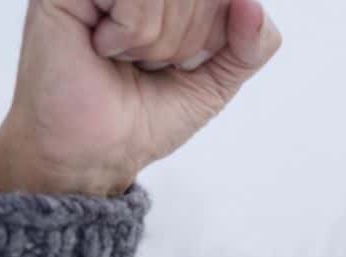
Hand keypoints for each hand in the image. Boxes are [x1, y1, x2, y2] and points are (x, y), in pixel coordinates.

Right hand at [0, 0, 280, 196]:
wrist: (93, 153)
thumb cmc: (144, 116)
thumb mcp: (217, 81)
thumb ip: (252, 45)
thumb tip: (251, 5)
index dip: (213, 33)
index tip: (182, 60)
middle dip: (186, 40)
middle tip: (148, 63)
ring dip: (158, 41)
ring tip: (126, 57)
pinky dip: (131, 33)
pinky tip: (103, 46)